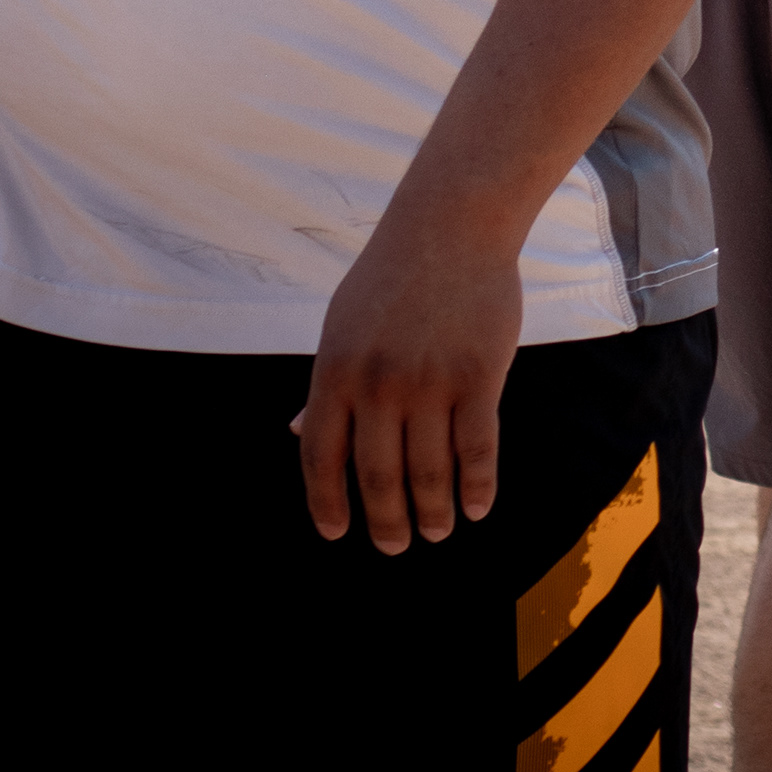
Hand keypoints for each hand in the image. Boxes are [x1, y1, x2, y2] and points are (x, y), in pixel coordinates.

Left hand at [293, 200, 525, 550]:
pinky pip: (476, 449)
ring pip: (429, 470)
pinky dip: (477, 486)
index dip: (327, 503)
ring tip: (439, 530)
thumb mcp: (343, 327)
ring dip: (434, 510)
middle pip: (377, 476)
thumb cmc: (393, 278)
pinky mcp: (478, 376)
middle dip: (387, 521)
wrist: (454, 225)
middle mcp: (378, 385)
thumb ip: (324, 385)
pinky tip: (476, 507)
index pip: (321, 458)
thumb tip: (293, 433)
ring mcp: (429, 382)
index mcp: (335, 373)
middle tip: (397, 546)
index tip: (337, 533)